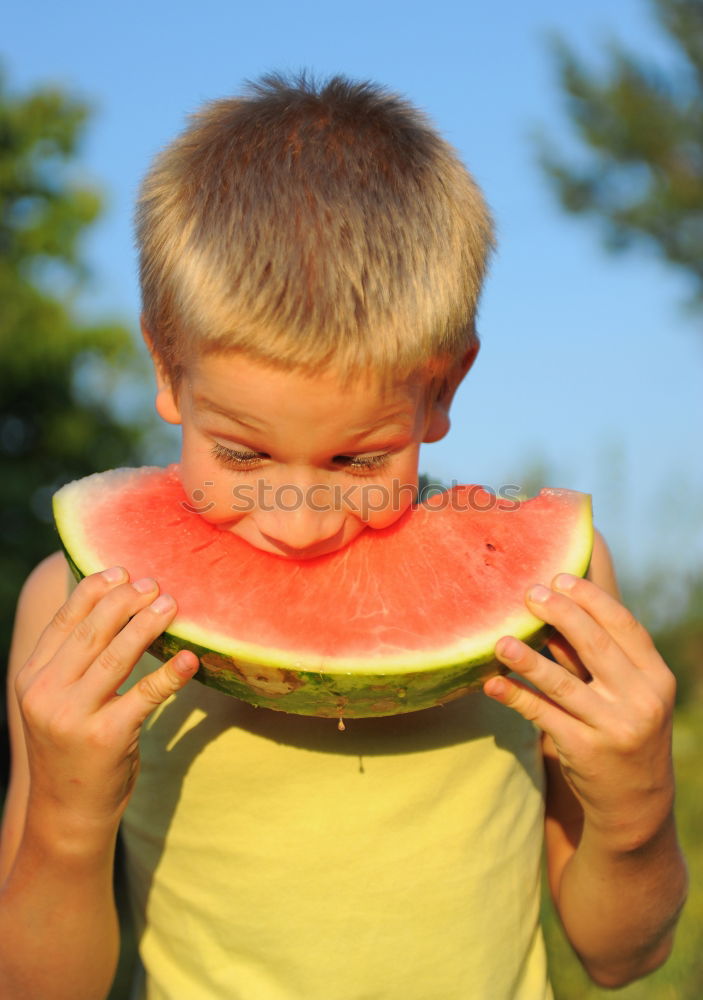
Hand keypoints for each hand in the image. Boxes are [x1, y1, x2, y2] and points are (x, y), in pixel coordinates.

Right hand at [15, 567, 198, 838]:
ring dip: (147, 626)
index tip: (122, 570)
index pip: (63, 622)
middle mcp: (46, 694)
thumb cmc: (73, 747)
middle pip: (91, 633)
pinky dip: (169, 675)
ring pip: (116, 657)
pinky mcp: (106, 738)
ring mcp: (73, 716)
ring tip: (171, 604)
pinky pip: (144, 696)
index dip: (93, 591)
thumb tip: (112, 607)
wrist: (68, 814)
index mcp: (32, 679)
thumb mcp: (57, 702)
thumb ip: (73, 662)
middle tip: (154, 584)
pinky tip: (190, 658)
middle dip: (125, 602)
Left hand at [484, 573, 676, 848]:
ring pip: (563, 683)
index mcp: (657, 679)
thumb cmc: (624, 734)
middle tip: (528, 594)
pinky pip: (543, 716)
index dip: (591, 599)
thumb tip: (553, 611)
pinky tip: (492, 684)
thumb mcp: (627, 696)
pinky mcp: (585, 751)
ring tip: (500, 640)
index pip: (624, 627)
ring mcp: (614, 727)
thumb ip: (597, 660)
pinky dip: (516, 697)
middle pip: (595, 646)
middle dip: (559, 614)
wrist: (636, 806)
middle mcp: (641, 701)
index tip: (559, 577)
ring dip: (528, 658)